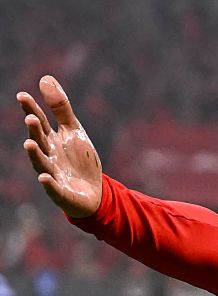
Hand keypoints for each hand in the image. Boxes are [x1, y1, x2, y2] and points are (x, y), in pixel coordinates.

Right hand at [17, 75, 101, 217]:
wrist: (94, 192)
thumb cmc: (80, 160)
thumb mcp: (74, 131)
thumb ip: (60, 108)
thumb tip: (45, 78)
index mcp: (51, 140)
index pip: (40, 122)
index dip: (31, 109)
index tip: (22, 95)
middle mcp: (49, 156)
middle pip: (40, 141)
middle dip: (34, 130)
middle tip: (31, 118)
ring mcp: (54, 174)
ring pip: (42, 164)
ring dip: (35, 154)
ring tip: (29, 143)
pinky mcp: (62, 193)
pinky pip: (54, 189)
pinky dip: (49, 184)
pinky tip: (44, 178)